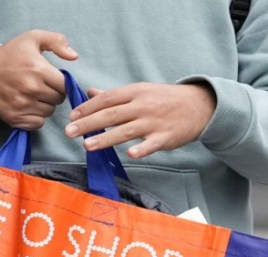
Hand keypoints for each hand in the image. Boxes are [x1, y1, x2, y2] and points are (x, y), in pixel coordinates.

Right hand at [0, 30, 78, 129]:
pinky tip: (28, 106)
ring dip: (45, 105)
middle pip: (58, 100)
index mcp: (38, 70)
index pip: (64, 85)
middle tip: (41, 86)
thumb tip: (74, 57)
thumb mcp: (32, 39)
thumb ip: (57, 41)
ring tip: (33, 95)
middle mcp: (31, 89)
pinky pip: (38, 124)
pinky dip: (36, 117)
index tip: (51, 79)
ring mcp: (23, 105)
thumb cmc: (9, 56)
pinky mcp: (15, 118)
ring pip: (49, 112)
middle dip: (53, 93)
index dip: (60, 82)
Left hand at [65, 82, 216, 158]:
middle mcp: (143, 105)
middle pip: (111, 115)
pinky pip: (151, 145)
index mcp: (135, 92)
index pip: (106, 99)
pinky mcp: (165, 137)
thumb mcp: (140, 91)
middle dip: (88, 123)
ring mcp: (154, 122)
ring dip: (106, 138)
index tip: (72, 116)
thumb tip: (90, 92)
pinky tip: (129, 154)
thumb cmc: (165, 99)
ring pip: (126, 131)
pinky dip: (141, 149)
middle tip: (69, 132)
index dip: (88, 107)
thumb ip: (114, 95)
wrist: (198, 105)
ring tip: (87, 145)